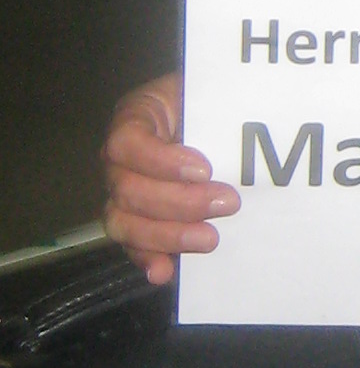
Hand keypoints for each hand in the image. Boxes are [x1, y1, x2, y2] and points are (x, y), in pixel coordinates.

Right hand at [102, 72, 237, 283]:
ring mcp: (123, 194)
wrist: (221, 125)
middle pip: (127, 189)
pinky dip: (148, 260)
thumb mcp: (210, 95)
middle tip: (228, 203)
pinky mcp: (138, 223)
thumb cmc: (213, 106)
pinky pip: (133, 246)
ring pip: (123, 222)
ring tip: (210, 239)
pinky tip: (164, 271)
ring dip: (167, 235)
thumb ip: (210, 109)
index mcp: (133, 120)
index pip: (126, 143)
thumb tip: (232, 128)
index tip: (205, 169)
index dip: (161, 161)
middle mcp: (118, 160)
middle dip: (180, 202)